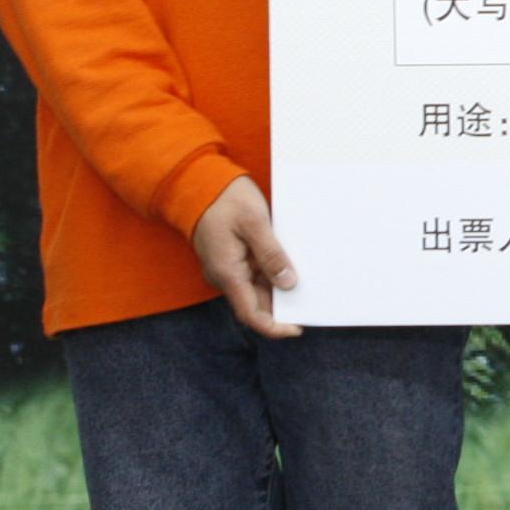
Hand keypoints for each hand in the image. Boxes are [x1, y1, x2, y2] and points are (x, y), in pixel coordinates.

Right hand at [192, 176, 303, 335]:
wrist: (199, 181)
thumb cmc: (226, 199)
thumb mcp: (254, 222)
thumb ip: (271, 254)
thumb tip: (288, 283)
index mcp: (227, 272)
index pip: (250, 314)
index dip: (274, 327)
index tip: (297, 328)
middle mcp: (225, 275)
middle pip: (256, 304)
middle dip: (282, 308)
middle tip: (311, 302)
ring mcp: (228, 267)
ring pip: (257, 289)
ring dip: (279, 289)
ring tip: (307, 284)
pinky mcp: (232, 257)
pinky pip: (254, 274)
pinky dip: (272, 274)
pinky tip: (291, 266)